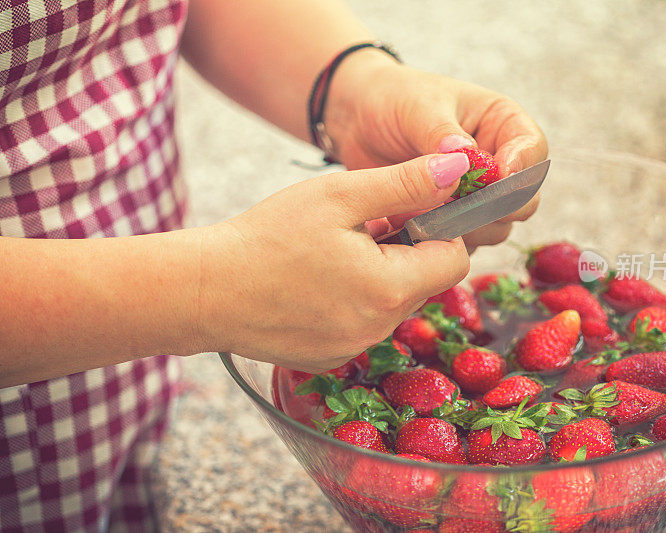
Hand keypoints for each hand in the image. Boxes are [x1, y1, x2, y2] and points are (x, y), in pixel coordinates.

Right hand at [198, 153, 470, 372]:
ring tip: (334, 252)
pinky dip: (355, 301)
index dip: (440, 230)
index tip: (407, 212)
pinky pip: (364, 325)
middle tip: (362, 227)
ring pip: (394, 304)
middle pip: (426, 283)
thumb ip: (403, 183)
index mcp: (389, 288)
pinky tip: (316, 283)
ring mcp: (354, 348)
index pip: (455, 260)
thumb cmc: (266, 237)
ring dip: (381, 275)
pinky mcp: (330, 359)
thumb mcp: (338, 196)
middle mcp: (380, 329)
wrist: (202, 292)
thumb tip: (457, 169)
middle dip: (408, 251)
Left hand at [325, 51, 547, 250]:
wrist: (356, 122)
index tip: (499, 175)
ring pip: (497, 227)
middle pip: (523, 198)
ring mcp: (475, 197)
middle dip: (498, 206)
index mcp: (501, 124)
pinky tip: (416, 226)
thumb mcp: (418, 107)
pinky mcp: (451, 221)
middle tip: (465, 204)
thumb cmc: (393, 100)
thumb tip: (465, 155)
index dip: (522, 166)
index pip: (532, 149)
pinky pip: (463, 242)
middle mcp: (497, 164)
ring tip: (431, 212)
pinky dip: (445, 240)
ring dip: (469, 226)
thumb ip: (441, 132)